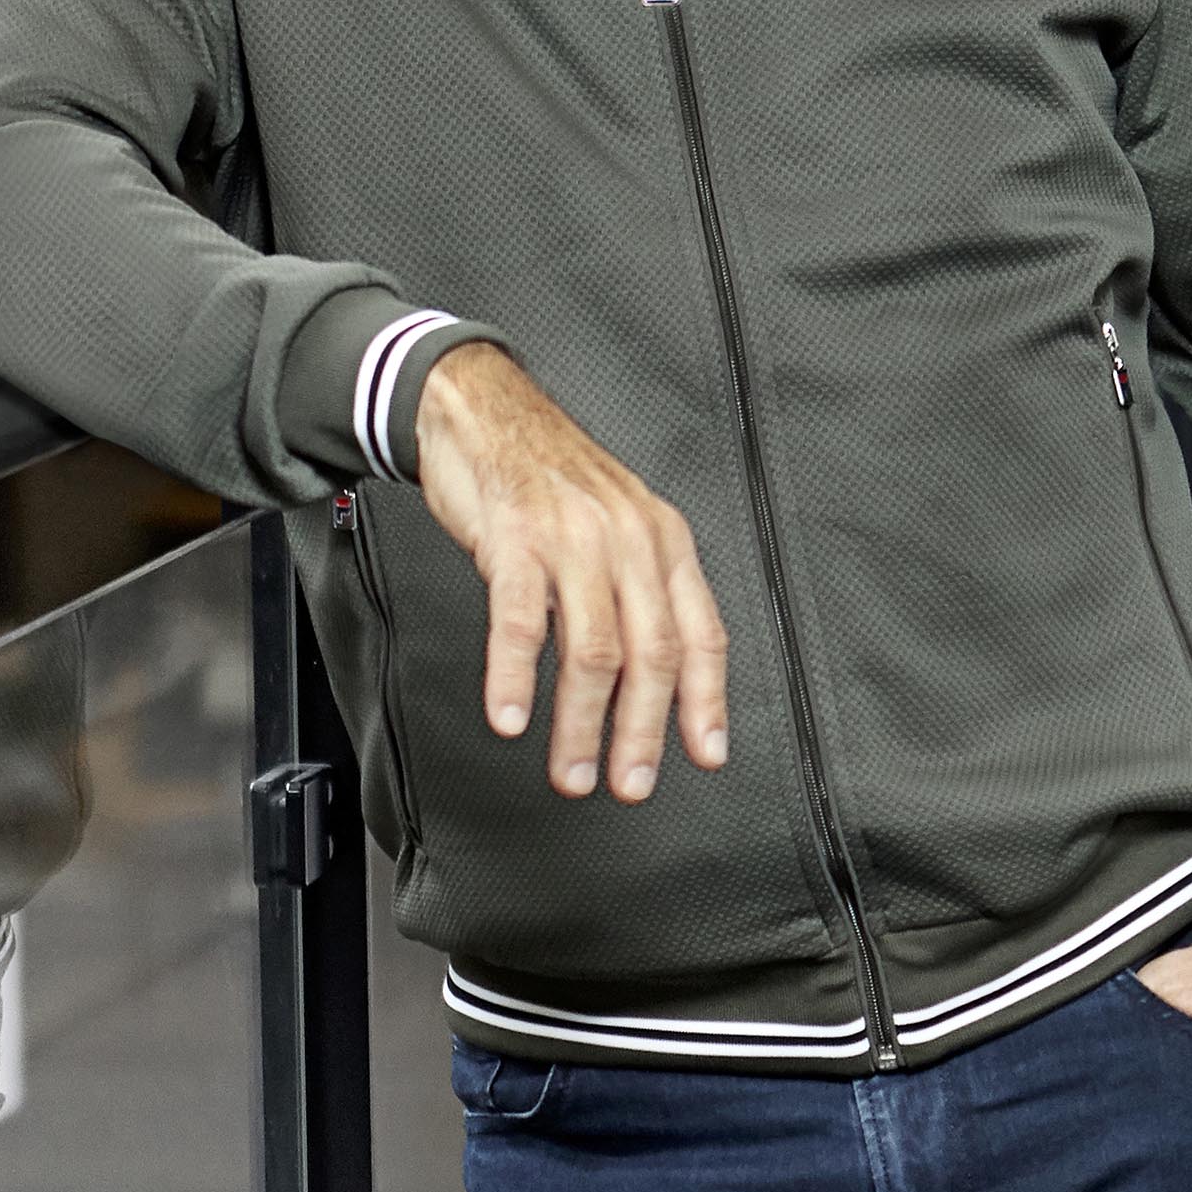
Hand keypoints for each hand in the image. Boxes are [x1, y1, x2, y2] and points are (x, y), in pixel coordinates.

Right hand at [410, 344, 730, 804]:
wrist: (483, 408)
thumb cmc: (547, 478)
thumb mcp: (615, 524)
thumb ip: (637, 590)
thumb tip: (652, 679)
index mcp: (662, 539)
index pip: (701, 632)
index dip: (707, 701)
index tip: (707, 755)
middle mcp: (628, 537)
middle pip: (652, 652)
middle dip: (643, 731)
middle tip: (628, 784)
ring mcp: (572, 536)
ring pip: (592, 649)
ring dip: (582, 724)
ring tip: (570, 771)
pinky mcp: (515, 536)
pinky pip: (519, 620)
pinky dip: (515, 677)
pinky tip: (509, 716)